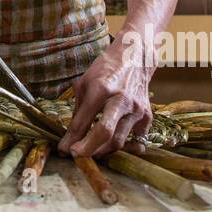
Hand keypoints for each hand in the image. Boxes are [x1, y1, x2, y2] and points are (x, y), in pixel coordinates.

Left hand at [57, 29, 152, 157]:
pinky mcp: (147, 116)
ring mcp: (136, 109)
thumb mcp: (84, 84)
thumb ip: (78, 111)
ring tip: (92, 150)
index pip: (84, 121)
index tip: (64, 150)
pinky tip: (112, 144)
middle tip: (77, 154)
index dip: (72, 139)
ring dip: (102, 151)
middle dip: (88, 150)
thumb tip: (70, 138)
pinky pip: (135, 141)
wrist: (135, 57)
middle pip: (105, 133)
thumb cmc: (105, 70)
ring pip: (119, 142)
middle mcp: (121, 100)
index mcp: (101, 89)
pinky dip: (123, 147)